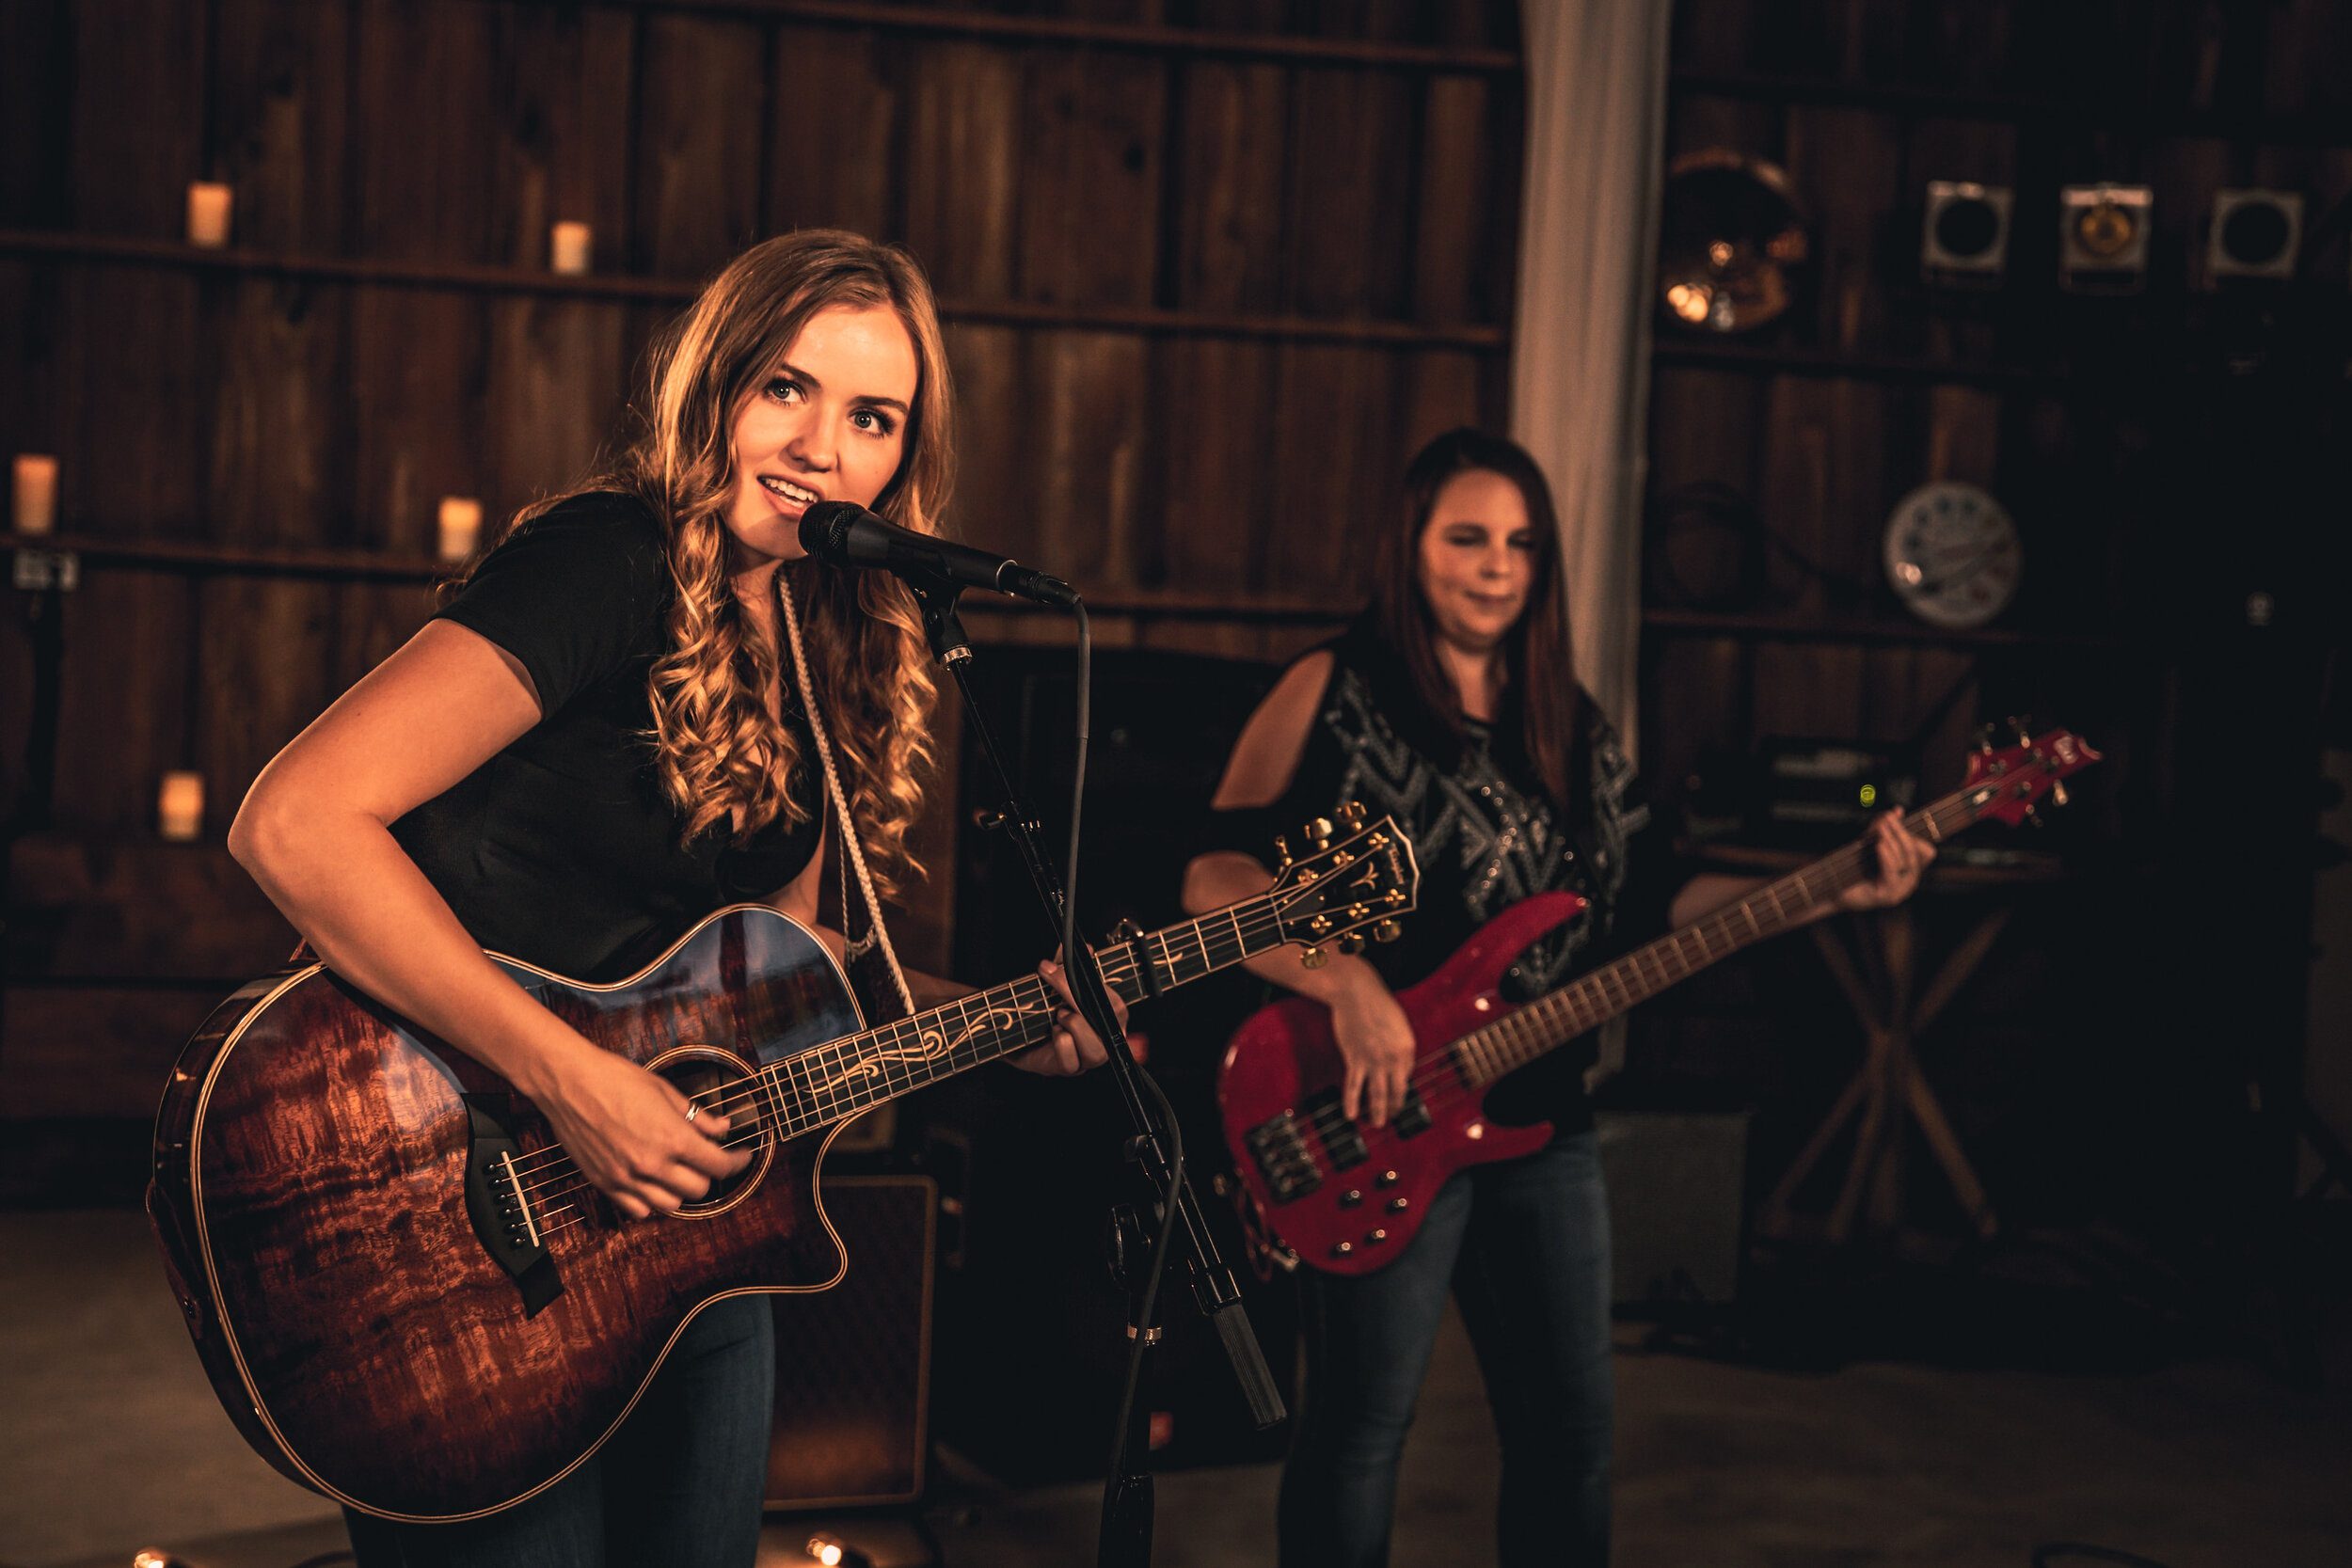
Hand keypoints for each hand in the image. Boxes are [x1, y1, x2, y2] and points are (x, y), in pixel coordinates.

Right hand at [536, 1043, 750, 1219]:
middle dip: (709, 1173)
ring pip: (671, 1205)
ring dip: (681, 1190)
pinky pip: (638, 1210)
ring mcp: (627, 1178)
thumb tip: (723, 1128)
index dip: (738, 1161)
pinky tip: (652, 1182)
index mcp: (672, 1138)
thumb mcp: (665, 1091)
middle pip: (699, 1189)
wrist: (569, 1082)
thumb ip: (698, 1117)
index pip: (719, 1165)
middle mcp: (652, 1164)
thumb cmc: (616, 1079)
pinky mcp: (605, 1184)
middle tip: (707, 1158)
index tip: (742, 1155)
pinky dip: (651, 1201)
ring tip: (679, 1170)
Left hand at [1009, 953, 1123, 1074]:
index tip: (1064, 968)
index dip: (1094, 985)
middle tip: (1052, 979)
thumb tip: (1086, 947)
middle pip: (1106, 1023)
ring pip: (1095, 1048)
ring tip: (1059, 1015)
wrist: (1020, 1034)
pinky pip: (1071, 1062)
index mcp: (1110, 1017)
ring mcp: (1089, 1058)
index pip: (1115, 1004)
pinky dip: (1061, 1044)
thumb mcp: (1058, 984)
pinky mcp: (1070, 1069)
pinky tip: (1054, 1033)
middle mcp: (1106, 1039)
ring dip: (1074, 1025)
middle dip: (1076, 998)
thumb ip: (1070, 966)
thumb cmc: (1047, 1009)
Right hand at [1329, 970, 1416, 1127]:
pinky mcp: (1355, 1060)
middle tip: (1393, 1118)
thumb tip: (1396, 1063)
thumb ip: (1399, 1045)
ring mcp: (1374, 1061)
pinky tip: (1351, 1115)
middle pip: (1397, 1091)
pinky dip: (1352, 1102)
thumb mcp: (1398, 1024)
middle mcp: (1393, 1059)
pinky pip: (1354, 1086)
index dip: (1400, 1084)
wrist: (1357, 993)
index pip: (1407, 1075)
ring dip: (1378, 1112)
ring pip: (1377, 1094)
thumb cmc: (1378, 1004)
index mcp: (1408, 1049)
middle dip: (1395, 1108)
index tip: (1396, 1092)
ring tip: (1378, 1124)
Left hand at [1837, 810, 1937, 911]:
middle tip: (1888, 817)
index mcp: (1911, 870)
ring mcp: (1902, 891)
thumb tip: (1898, 809)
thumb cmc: (1855, 867)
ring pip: (1904, 861)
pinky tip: (1879, 845)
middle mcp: (1910, 881)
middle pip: (1914, 853)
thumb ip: (1884, 828)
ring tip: (1880, 827)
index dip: (1912, 833)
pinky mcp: (1889, 896)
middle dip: (1900, 832)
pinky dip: (1886, 856)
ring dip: (1892, 841)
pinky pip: (1892, 872)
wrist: (1836, 889)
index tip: (1895, 817)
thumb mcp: (1871, 843)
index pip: (1925, 851)